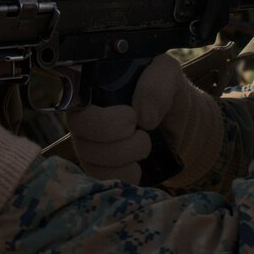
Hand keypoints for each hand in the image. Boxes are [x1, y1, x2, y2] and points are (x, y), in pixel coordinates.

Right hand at [67, 54, 223, 185]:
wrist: (179, 127)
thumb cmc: (168, 94)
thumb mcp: (170, 75)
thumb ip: (158, 81)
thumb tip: (143, 117)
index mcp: (93, 87)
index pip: (73, 101)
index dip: (101, 119)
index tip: (132, 118)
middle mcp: (83, 115)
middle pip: (79, 134)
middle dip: (116, 139)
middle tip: (143, 133)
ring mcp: (86, 143)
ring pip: (90, 159)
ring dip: (126, 156)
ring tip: (146, 146)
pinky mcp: (96, 168)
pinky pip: (99, 178)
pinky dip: (125, 175)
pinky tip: (139, 165)